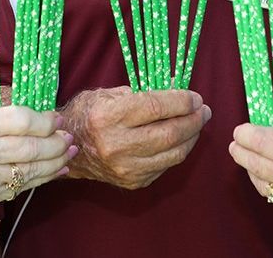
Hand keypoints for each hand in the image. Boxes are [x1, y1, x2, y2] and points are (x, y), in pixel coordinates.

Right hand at [0, 107, 75, 208]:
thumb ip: (0, 118)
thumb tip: (38, 118)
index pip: (20, 120)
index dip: (44, 120)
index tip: (55, 118)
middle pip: (30, 147)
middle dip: (56, 141)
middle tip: (69, 136)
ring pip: (32, 169)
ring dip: (56, 161)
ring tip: (70, 151)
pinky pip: (24, 186)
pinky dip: (45, 178)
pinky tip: (58, 169)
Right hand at [63, 86, 210, 188]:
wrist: (68, 150)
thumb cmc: (87, 114)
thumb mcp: (106, 94)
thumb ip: (141, 93)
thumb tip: (175, 91)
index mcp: (108, 117)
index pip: (156, 107)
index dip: (182, 101)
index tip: (196, 97)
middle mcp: (116, 145)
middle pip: (169, 133)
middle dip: (193, 120)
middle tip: (204, 110)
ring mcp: (125, 167)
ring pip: (173, 153)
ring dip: (191, 137)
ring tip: (198, 123)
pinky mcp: (132, 182)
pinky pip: (165, 166)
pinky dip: (177, 151)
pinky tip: (180, 139)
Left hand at [228, 126, 272, 228]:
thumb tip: (270, 138)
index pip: (265, 144)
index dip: (247, 136)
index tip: (240, 130)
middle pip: (259, 167)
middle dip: (243, 153)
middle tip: (236, 144)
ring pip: (266, 188)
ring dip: (254, 172)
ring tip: (249, 159)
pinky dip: (272, 187)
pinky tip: (270, 176)